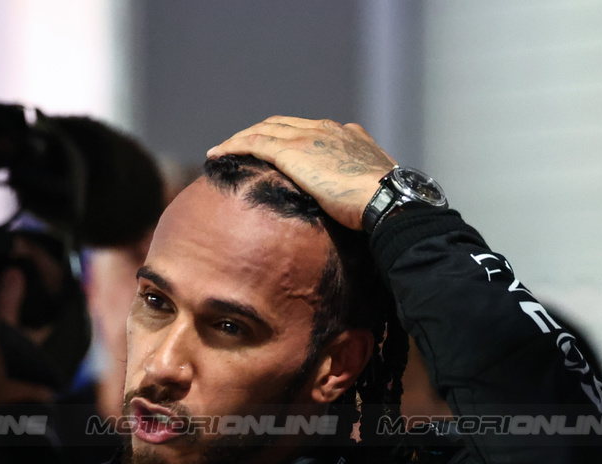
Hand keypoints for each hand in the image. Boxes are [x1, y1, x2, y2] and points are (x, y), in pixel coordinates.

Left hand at [207, 116, 395, 230]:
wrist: (385, 198)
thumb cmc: (384, 202)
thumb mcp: (373, 186)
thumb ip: (360, 182)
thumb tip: (359, 197)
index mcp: (346, 135)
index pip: (307, 129)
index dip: (285, 136)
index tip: (271, 149)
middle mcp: (325, 129)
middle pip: (281, 124)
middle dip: (258, 134)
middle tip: (238, 147)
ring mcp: (308, 137)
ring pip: (263, 130)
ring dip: (240, 139)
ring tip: (220, 151)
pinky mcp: (292, 151)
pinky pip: (253, 142)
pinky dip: (233, 145)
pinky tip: (216, 154)